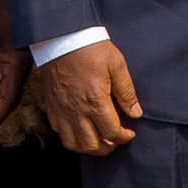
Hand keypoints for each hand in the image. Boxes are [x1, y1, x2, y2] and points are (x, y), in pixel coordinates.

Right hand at [32, 40, 142, 155]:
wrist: (62, 38)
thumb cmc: (91, 49)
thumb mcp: (117, 65)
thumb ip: (127, 92)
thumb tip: (136, 113)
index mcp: (95, 101)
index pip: (111, 132)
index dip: (123, 138)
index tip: (129, 134)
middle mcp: (76, 111)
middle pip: (91, 145)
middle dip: (106, 149)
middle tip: (115, 143)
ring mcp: (61, 110)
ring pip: (72, 143)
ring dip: (87, 147)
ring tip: (98, 141)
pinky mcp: (52, 107)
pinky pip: (58, 132)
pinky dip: (70, 137)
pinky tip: (80, 130)